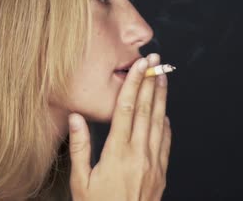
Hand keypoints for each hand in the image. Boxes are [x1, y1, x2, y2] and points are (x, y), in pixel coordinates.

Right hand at [68, 53, 170, 200]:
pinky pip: (165, 142)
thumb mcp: (80, 181)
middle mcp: (139, 154)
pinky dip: (166, 124)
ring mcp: (153, 163)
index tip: (139, 66)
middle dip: (151, 82)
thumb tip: (76, 118)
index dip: (134, 84)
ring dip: (162, 98)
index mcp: (117, 153)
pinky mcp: (161, 173)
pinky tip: (165, 114)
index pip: (127, 109)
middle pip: (147, 110)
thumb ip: (80, 147)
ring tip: (164, 78)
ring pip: (159, 122)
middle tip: (156, 61)